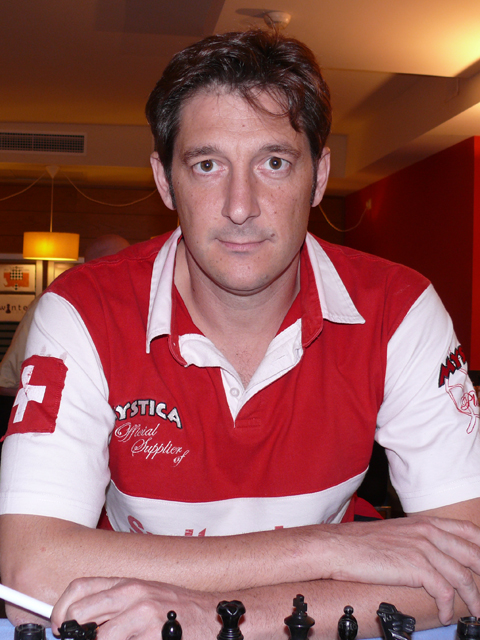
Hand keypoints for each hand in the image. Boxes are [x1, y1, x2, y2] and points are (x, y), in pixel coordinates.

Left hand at [51, 577, 216, 639]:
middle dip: (76, 635)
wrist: (214, 617)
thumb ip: (116, 606)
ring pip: (98, 637)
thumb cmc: (178, 612)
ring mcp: (143, 614)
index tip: (58, 628)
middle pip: (80, 613)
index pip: (79, 588)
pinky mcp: (153, 635)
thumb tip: (82, 623)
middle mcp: (133, 593)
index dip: (60, 610)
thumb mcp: (145, 597)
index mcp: (128, 582)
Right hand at [320, 514, 479, 623]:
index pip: (469, 530)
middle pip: (472, 554)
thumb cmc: (362, 543)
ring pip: (463, 576)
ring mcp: (422, 547)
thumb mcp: (398, 533)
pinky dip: (448, 607)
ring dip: (473, 599)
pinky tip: (445, 615)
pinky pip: (443, 590)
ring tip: (475, 614)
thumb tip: (436, 558)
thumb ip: (420, 540)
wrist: (338, 547)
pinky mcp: (414, 566)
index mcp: (425, 522)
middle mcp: (427, 531)